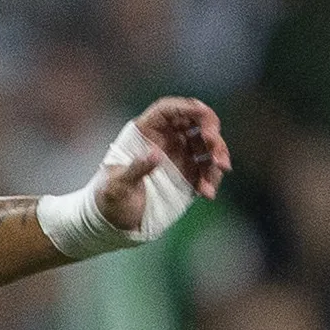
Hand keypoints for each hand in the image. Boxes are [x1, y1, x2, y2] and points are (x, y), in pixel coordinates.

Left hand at [93, 96, 229, 232]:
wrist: (115, 222)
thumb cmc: (108, 199)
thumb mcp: (116, 186)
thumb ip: (135, 169)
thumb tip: (156, 154)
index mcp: (144, 134)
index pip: (167, 111)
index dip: (186, 107)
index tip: (202, 113)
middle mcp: (165, 140)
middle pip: (195, 124)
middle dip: (210, 132)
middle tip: (214, 145)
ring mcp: (179, 156)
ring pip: (207, 146)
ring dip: (217, 154)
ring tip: (221, 168)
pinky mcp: (188, 175)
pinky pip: (207, 170)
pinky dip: (211, 178)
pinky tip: (207, 193)